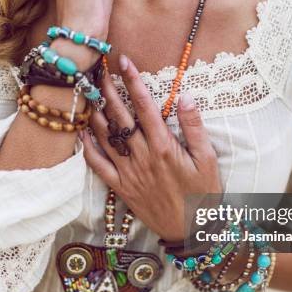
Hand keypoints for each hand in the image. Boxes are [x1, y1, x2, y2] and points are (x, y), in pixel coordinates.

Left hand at [81, 55, 222, 241]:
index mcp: (164, 147)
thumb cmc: (203, 195)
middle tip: (98, 70)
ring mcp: (129, 173)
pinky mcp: (121, 188)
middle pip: (120, 117)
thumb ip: (195, 128)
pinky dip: (88, 148)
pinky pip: (99, 166)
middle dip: (108, 90)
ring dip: (95, 112)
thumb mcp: (208, 160)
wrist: (191, 231)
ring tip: (87, 92)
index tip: (124, 61)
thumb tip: (185, 97)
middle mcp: (143, 157)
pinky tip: (82, 132)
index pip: (145, 106)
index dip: (133, 81)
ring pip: (106, 137)